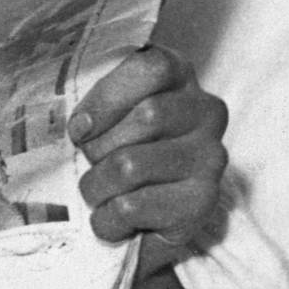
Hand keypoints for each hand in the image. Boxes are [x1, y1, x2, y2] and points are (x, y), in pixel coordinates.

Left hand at [68, 49, 230, 277]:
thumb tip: (78, 124)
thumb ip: (93, 99)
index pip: (150, 67)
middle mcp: (206, 112)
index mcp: (180, 76)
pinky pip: (132, 207)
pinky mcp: (202, 203)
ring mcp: (211, 158)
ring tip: (98, 194)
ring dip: (96, 186)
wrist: (144, 216)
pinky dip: (106, 220)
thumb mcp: (104, 112)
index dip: (107, 98)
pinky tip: (113, 221)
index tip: (80, 128)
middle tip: (90, 165)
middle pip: (147, 116)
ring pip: (132, 165)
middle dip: (99, 147)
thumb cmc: (115, 151)